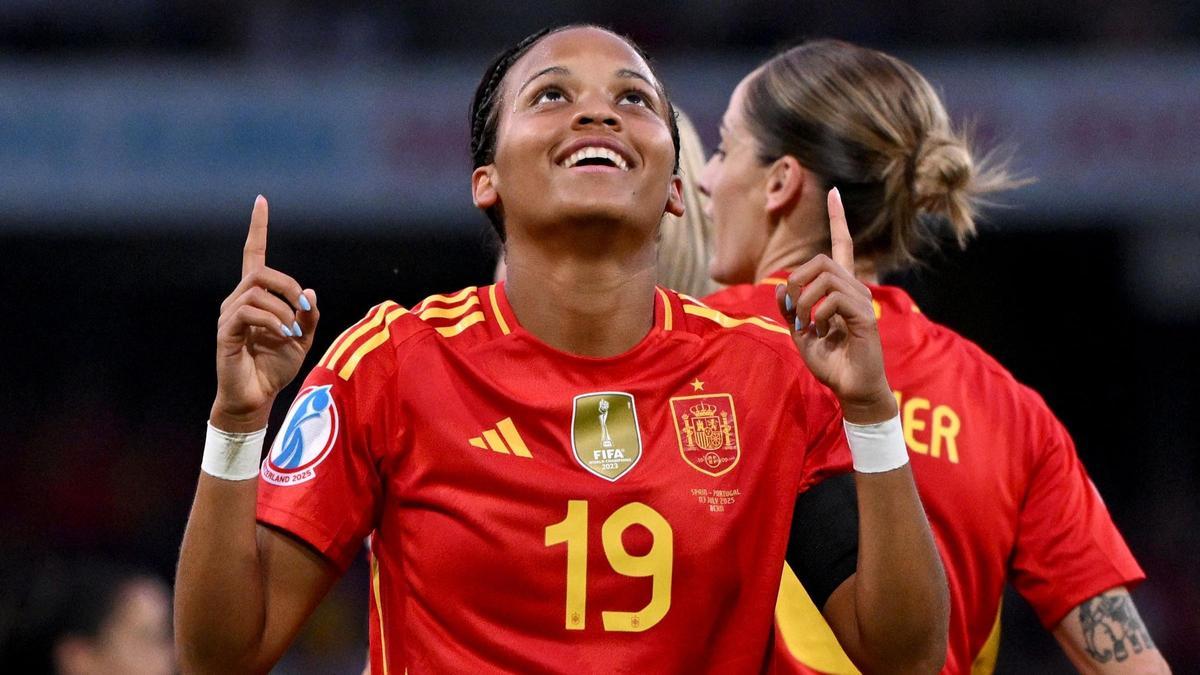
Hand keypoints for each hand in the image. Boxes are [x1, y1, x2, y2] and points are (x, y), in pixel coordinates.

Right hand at [211, 196, 318, 431]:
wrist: (257, 397)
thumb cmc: (276, 367)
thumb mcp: (303, 339)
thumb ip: (309, 315)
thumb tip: (309, 291)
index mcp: (256, 297)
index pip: (252, 254)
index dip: (257, 228)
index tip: (261, 201)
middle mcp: (238, 300)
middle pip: (261, 271)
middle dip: (288, 285)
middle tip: (304, 309)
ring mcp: (229, 315)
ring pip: (257, 291)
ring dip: (283, 308)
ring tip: (292, 331)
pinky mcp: (226, 332)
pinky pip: (249, 312)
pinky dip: (272, 320)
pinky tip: (284, 334)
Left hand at [777, 188, 895, 423]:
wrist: (852, 389)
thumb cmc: (831, 362)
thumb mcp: (801, 334)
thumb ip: (790, 310)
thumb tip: (781, 290)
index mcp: (841, 290)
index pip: (842, 247)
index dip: (837, 220)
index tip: (834, 192)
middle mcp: (855, 289)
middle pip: (821, 261)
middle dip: (796, 281)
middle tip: (792, 310)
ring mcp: (862, 301)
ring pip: (825, 278)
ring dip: (804, 301)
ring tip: (804, 324)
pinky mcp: (864, 317)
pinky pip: (833, 301)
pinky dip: (816, 315)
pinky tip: (820, 332)